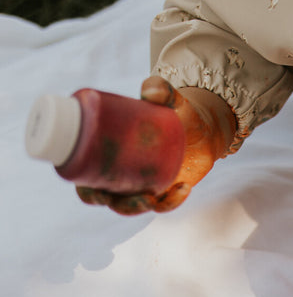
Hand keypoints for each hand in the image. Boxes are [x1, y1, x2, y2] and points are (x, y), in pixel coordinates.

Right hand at [76, 76, 236, 214]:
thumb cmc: (174, 112)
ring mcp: (143, 184)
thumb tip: (149, 91)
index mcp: (108, 154)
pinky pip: (164, 204)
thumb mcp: (167, 100)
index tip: (93, 189)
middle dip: (112, 202)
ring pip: (132, 205)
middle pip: (107, 197)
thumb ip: (160, 89)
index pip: (87, 177)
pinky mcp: (166, 190)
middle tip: (118, 196)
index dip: (86, 188)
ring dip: (137, 207)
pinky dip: (172, 201)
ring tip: (151, 199)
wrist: (202, 126)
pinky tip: (183, 188)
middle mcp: (122, 173)